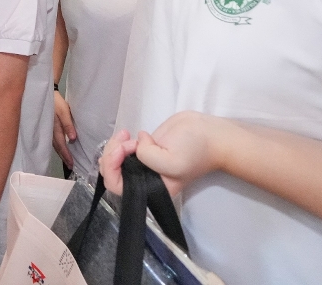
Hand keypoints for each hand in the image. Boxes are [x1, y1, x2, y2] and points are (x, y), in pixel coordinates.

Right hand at [52, 90, 76, 169]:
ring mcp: (47, 130)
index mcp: (54, 129)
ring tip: (66, 160)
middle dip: (64, 157)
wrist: (46, 93)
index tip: (71, 164)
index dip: (66, 155)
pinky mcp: (47, 128)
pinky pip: (52, 141)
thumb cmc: (56, 102)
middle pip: (57, 148)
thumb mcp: (64, 111)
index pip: (62, 145)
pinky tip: (60, 148)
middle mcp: (50, 132)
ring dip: (60, 153)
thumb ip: (68, 125)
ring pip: (54, 145)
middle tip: (70, 166)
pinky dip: (57, 146)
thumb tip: (73, 139)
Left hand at [99, 112, 232, 196]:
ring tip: (126, 135)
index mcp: (151, 188)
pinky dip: (119, 141)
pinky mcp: (145, 148)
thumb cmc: (196, 151)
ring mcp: (144, 162)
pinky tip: (128, 134)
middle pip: (112, 172)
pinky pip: (122, 149)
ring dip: (114, 145)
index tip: (122, 149)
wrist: (210, 133)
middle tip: (125, 139)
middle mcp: (145, 177)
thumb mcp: (174, 161)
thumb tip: (138, 144)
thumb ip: (148, 156)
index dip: (112, 168)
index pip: (118, 187)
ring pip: (114, 159)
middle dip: (112, 154)